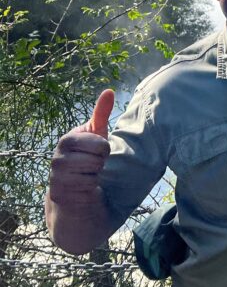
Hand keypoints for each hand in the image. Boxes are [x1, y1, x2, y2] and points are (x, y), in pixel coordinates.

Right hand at [48, 90, 114, 209]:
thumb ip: (101, 113)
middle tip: (91, 165)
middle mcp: (57, 159)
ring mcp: (56, 178)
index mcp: (66, 141)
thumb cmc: (86, 156)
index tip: (95, 151)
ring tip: (86, 175)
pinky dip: (90, 190)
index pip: (101, 144)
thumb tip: (109, 90)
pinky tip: (82, 188)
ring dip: (94, 177)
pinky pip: (87, 191)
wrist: (71, 187)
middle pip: (98, 161)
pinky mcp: (59, 195)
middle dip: (100, 164)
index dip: (104, 149)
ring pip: (93, 176)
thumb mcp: (95, 134)